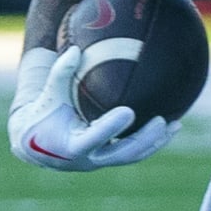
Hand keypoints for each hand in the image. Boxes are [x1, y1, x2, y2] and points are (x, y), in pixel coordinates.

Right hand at [8, 46, 175, 170]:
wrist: (36, 145)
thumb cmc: (42, 115)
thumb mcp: (48, 94)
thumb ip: (60, 73)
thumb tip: (76, 49)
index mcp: (71, 145)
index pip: (93, 138)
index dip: (110, 127)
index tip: (129, 111)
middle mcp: (88, 159)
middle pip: (121, 154)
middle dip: (143, 139)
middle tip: (161, 121)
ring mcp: (100, 161)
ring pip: (132, 156)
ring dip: (154, 143)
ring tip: (174, 126)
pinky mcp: (108, 159)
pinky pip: (133, 154)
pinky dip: (151, 143)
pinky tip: (169, 129)